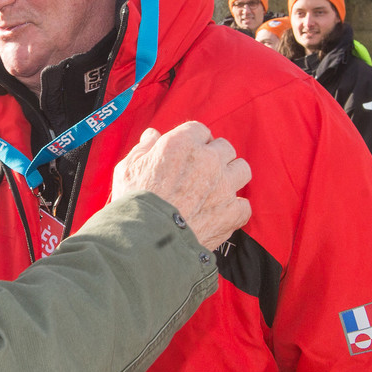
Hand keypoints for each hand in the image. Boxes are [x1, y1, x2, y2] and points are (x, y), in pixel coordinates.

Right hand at [111, 122, 250, 250]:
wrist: (145, 241)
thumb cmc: (132, 203)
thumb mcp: (127, 169)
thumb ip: (143, 149)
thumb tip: (152, 135)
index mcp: (182, 143)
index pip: (199, 130)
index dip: (193, 141)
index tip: (188, 153)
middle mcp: (208, 160)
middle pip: (225, 147)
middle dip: (214, 157)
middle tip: (201, 172)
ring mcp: (224, 186)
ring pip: (242, 169)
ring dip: (231, 177)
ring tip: (217, 189)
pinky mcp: (232, 213)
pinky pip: (244, 205)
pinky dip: (234, 210)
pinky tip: (220, 215)